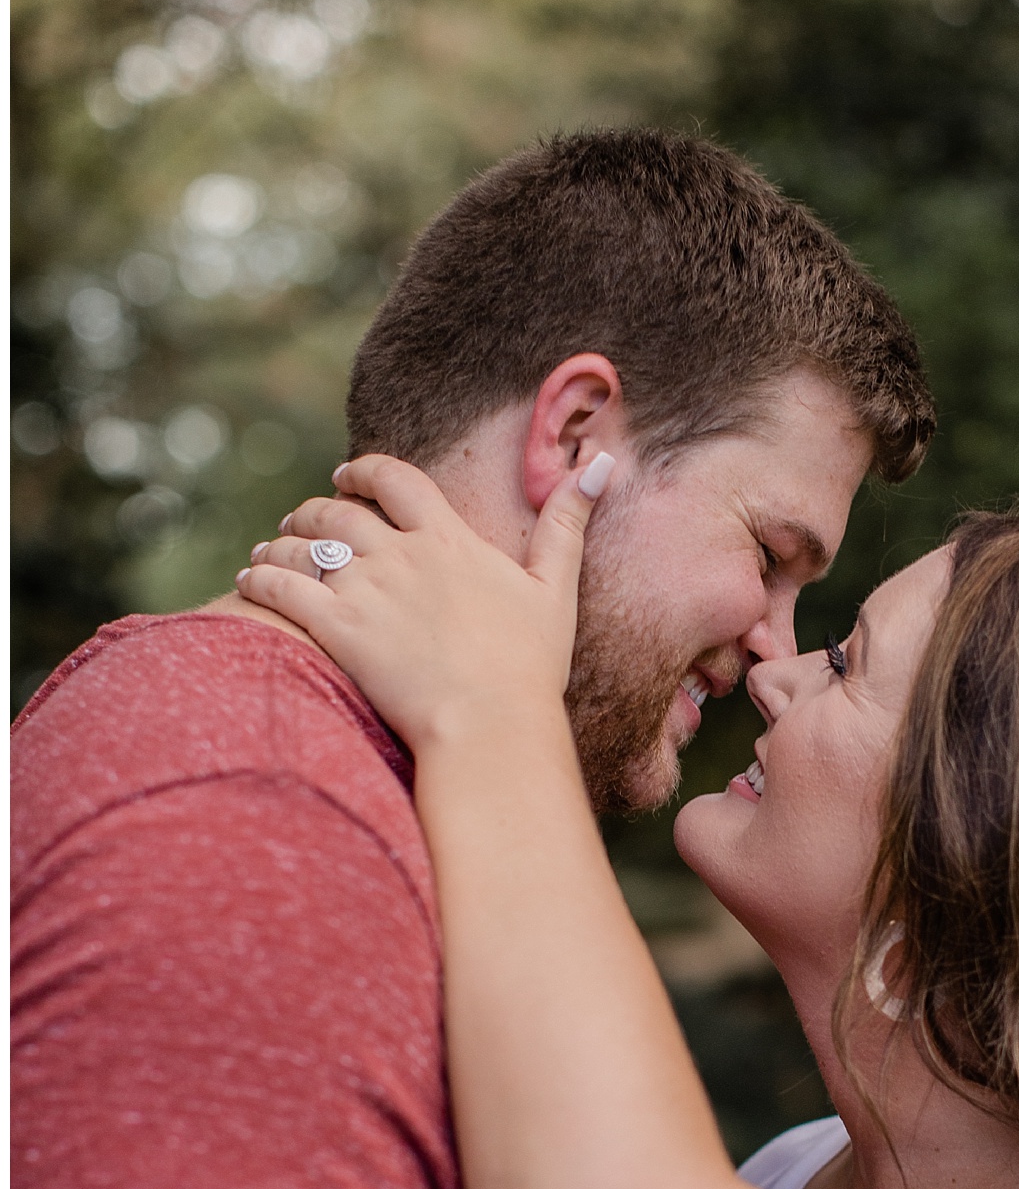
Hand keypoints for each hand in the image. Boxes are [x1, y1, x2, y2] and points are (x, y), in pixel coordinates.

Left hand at [234, 452, 610, 752]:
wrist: (491, 725)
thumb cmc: (529, 666)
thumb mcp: (556, 589)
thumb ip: (568, 524)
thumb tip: (602, 463)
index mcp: (448, 540)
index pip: (396, 480)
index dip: (365, 471)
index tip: (348, 474)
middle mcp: (400, 555)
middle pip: (337, 511)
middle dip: (312, 510)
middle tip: (299, 520)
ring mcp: (365, 590)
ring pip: (302, 546)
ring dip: (279, 543)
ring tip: (266, 551)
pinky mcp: (337, 629)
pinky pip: (281, 588)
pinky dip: (259, 578)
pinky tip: (246, 582)